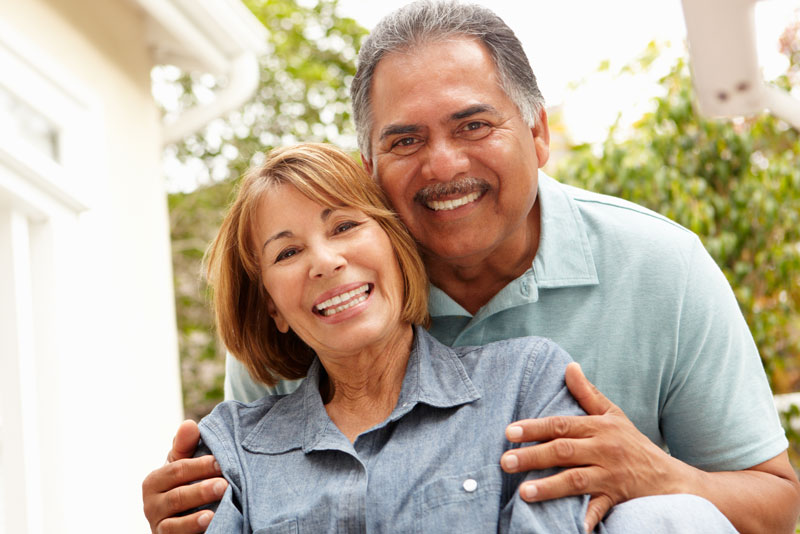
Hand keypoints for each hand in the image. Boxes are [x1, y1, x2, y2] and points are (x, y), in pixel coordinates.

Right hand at [142, 420, 228, 533]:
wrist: (184, 520)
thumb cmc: (186, 485)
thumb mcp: (185, 465)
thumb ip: (186, 446)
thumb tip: (189, 424)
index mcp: (155, 481)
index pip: (177, 470)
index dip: (200, 465)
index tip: (221, 462)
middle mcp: (151, 504)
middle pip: (178, 495)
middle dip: (201, 489)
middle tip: (225, 483)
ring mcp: (158, 524)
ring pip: (176, 519)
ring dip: (199, 510)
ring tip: (219, 502)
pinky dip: (193, 527)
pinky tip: (210, 520)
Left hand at [500, 363, 687, 532]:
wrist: (670, 478)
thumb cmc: (634, 444)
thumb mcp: (614, 414)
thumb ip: (588, 393)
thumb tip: (569, 366)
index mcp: (599, 427)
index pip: (562, 425)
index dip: (535, 427)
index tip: (509, 432)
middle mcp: (604, 450)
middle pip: (564, 451)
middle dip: (533, 456)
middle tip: (505, 462)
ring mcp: (610, 476)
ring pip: (577, 481)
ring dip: (549, 487)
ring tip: (523, 492)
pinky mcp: (617, 498)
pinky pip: (599, 509)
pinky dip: (586, 518)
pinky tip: (572, 526)